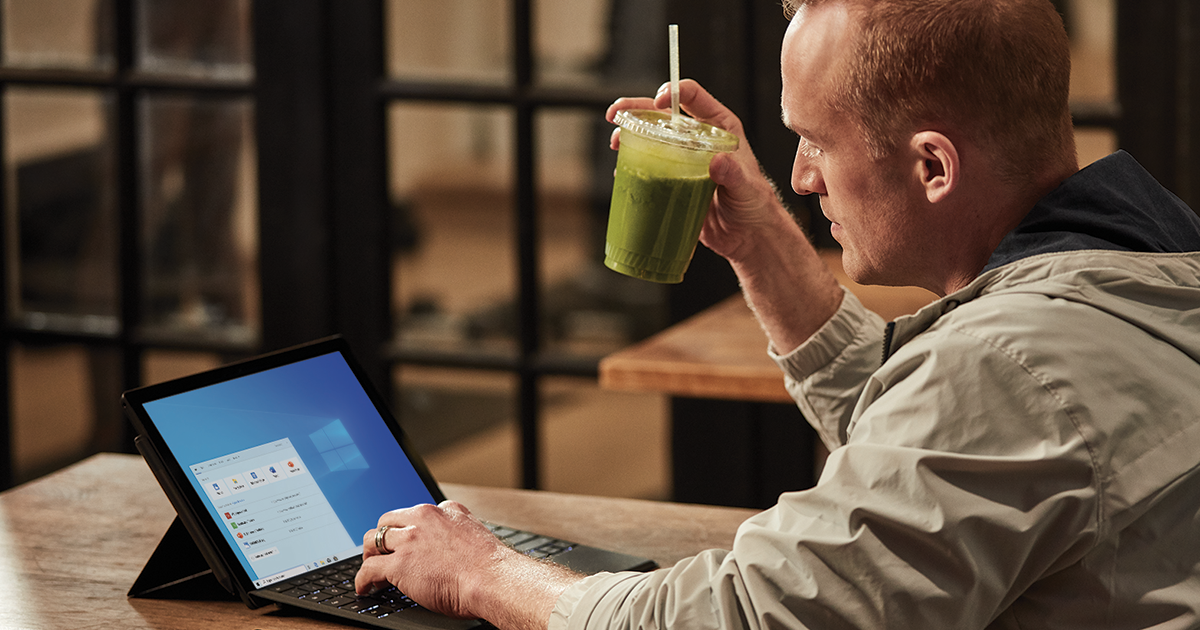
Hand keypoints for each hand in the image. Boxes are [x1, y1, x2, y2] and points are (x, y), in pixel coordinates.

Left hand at [355, 501, 583, 629]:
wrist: (493, 579)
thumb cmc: (491, 567)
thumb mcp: (475, 536)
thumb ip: (458, 534)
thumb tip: (452, 551)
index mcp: (445, 510)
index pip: (415, 513)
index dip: (406, 529)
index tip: (405, 539)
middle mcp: (424, 519)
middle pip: (387, 521)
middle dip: (382, 537)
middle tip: (381, 553)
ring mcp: (410, 540)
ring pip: (373, 540)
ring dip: (369, 555)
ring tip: (370, 568)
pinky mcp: (399, 564)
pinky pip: (369, 569)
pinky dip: (362, 580)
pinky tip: (365, 588)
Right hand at [605, 79, 791, 264]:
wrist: (746, 236)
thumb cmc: (755, 207)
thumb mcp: (747, 188)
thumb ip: (734, 174)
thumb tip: (717, 160)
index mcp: (720, 128)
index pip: (694, 98)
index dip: (674, 92)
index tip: (658, 101)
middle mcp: (698, 138)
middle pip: (663, 113)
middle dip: (636, 108)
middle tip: (616, 113)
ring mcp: (682, 158)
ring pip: (651, 136)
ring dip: (629, 133)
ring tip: (615, 141)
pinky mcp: (671, 179)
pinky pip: (648, 165)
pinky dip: (632, 163)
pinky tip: (622, 168)